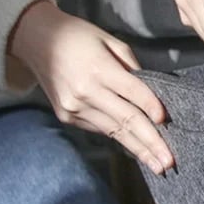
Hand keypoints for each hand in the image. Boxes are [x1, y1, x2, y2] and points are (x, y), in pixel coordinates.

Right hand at [8, 0, 173, 174]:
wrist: (35, 40)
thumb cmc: (78, 37)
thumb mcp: (110, 41)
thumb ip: (131, 66)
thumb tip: (151, 93)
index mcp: (99, 69)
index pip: (132, 91)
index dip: (150, 106)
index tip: (166, 121)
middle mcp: (86, 92)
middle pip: (126, 120)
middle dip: (151, 142)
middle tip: (169, 162)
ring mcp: (75, 108)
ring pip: (115, 132)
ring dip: (139, 150)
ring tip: (158, 166)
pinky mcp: (68, 117)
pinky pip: (102, 129)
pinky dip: (121, 138)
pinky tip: (138, 149)